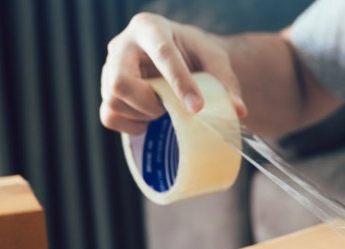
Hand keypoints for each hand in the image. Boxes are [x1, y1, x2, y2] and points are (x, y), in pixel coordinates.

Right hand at [100, 13, 246, 134]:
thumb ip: (226, 82)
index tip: (197, 108)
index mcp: (150, 28)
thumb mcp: (214, 60)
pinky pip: (108, 115)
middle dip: (148, 103)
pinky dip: (130, 126)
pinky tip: (148, 121)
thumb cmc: (195, 55)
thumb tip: (238, 111)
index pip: (161, 54)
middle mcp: (123, 45)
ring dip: (142, 114)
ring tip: (162, 110)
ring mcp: (109, 68)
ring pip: (113, 100)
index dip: (179, 83)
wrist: (179, 58)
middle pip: (120, 81)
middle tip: (169, 108)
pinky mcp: (106, 90)